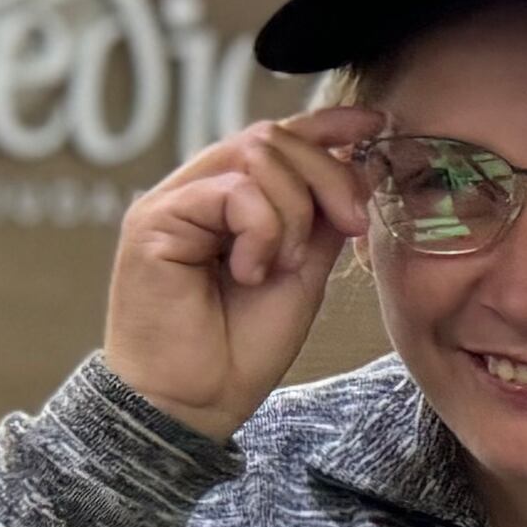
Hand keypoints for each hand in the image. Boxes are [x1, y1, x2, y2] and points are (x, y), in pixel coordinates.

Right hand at [105, 110, 373, 440]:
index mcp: (227, 200)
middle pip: (272, 138)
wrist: (195, 403)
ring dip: (292, 213)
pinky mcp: (153, 220)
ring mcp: (171, 201)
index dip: (325, 125)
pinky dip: (261, 231)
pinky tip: (248, 271)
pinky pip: (232, 192)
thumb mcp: (301, 273)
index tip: (373, 124)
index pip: (275, 138)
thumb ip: (320, 221)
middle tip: (350, 224)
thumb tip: (354, 169)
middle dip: (327, 176)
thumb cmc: (238, 348)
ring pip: (256, 156)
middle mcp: (195, 191)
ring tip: (279, 265)